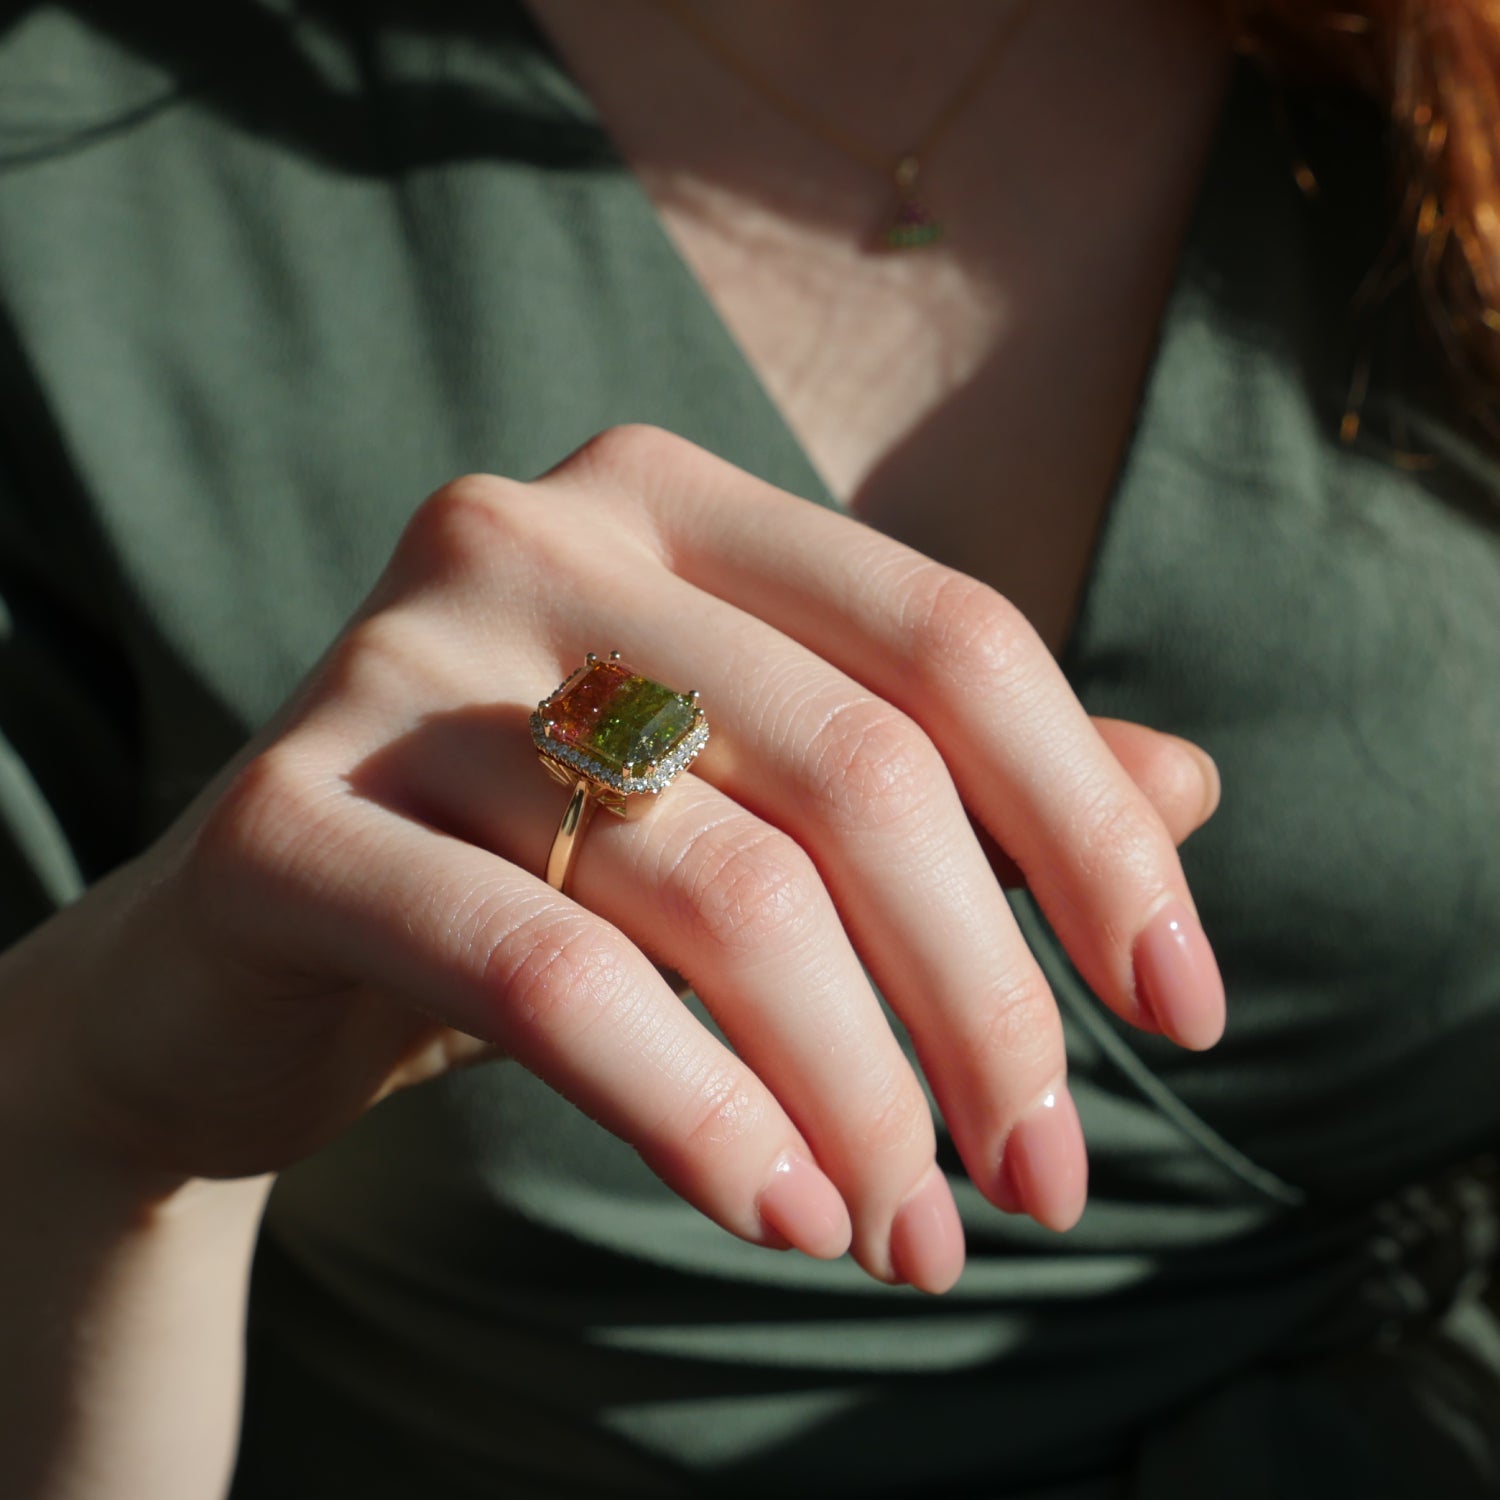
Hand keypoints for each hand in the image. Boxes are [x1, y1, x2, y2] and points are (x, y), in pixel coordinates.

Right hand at [18, 426, 1223, 1294]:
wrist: (255, 945)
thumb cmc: (542, 863)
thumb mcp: (754, 806)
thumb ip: (954, 780)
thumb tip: (1188, 788)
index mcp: (669, 504)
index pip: (953, 641)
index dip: (1095, 832)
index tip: (1181, 1015)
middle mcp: (532, 535)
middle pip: (858, 769)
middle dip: (985, 1002)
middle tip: (1040, 1179)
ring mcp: (395, 659)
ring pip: (718, 885)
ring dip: (855, 1092)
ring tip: (905, 1235)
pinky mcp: (281, 815)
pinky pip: (542, 971)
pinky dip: (691, 1110)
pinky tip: (778, 1214)